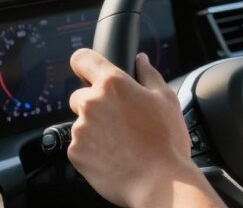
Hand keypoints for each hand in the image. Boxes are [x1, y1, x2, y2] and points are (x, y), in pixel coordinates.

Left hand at [67, 49, 219, 207]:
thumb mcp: (166, 99)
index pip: (82, 59)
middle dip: (96, 103)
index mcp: (113, 84)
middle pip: (81, 95)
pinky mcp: (75, 153)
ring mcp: (81, 129)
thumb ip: (149, 74)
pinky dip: (93, 148)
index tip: (89, 70)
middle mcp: (91, 103)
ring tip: (122, 141)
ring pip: (82, 122)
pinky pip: (80, 144)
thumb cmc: (166, 141)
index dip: (85, 63)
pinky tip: (115, 154)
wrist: (159, 182)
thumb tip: (141, 60)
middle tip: (120, 118)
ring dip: (96, 128)